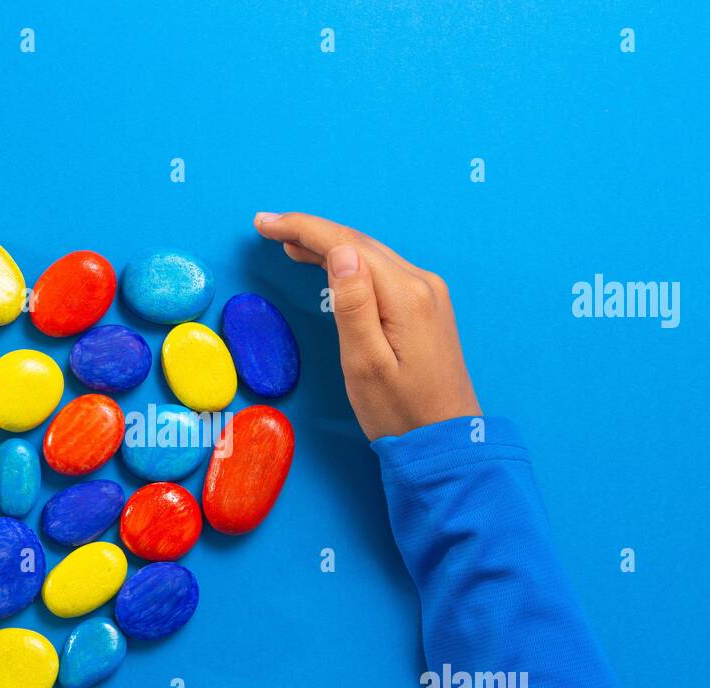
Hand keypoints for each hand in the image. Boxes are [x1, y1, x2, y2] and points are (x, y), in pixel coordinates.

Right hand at [254, 212, 480, 439]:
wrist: (445, 440)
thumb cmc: (399, 412)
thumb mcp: (366, 364)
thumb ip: (353, 306)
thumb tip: (341, 253)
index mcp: (405, 295)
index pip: (347, 245)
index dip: (303, 229)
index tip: (264, 223)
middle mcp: (421, 284)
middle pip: (359, 244)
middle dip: (311, 232)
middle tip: (268, 228)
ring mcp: (427, 294)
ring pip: (370, 256)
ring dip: (329, 245)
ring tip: (289, 243)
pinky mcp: (425, 307)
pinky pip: (381, 272)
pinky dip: (349, 264)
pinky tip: (330, 265)